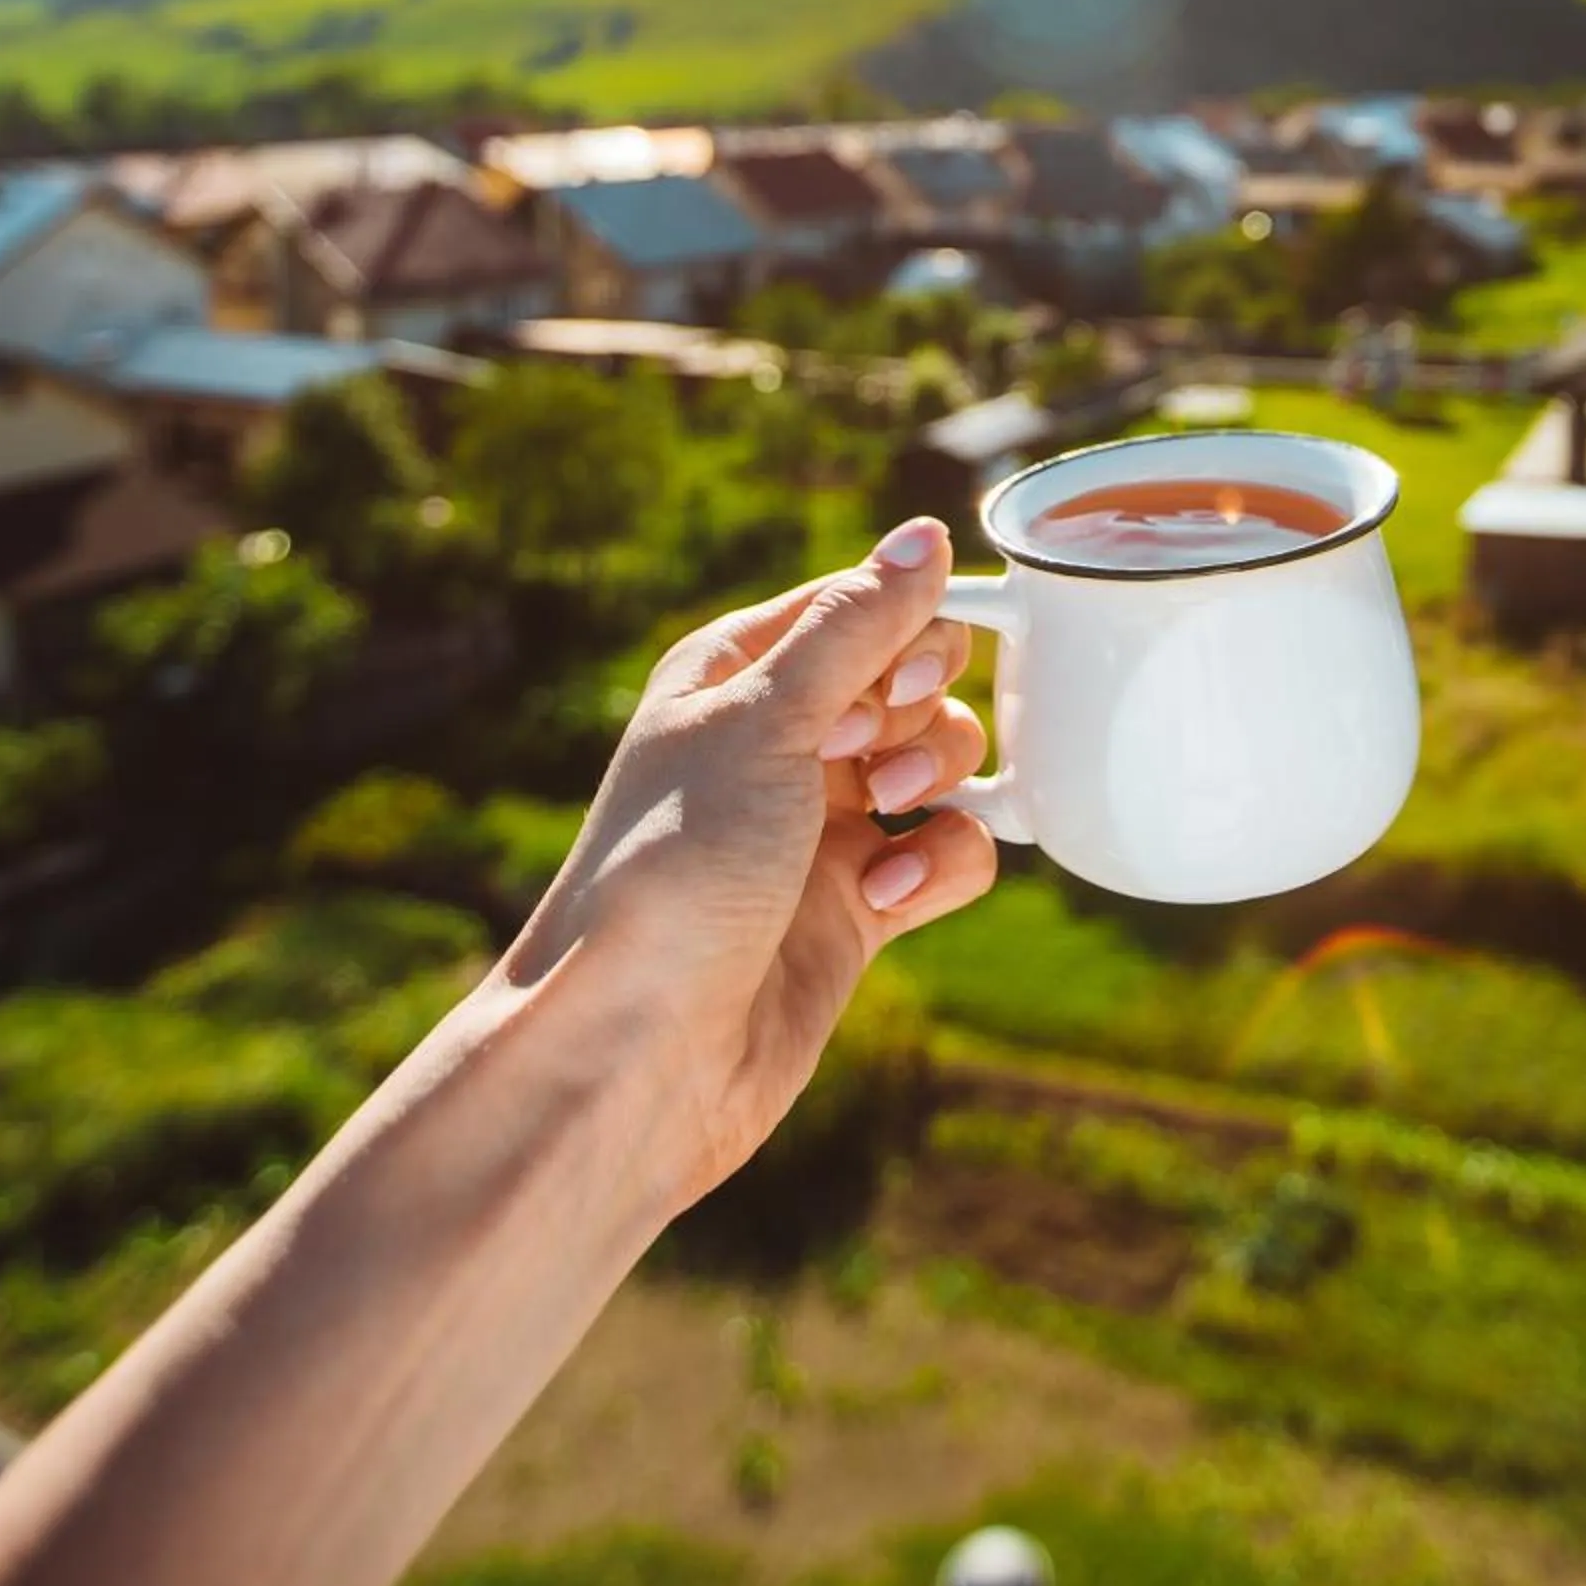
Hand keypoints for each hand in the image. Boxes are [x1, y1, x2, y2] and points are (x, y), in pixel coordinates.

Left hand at [501, 516, 995, 1218]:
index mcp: (739, 672)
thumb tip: (928, 532)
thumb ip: (858, 626)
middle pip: (917, 678)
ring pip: (943, 762)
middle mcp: (783, 739)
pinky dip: (935, 869)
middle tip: (868, 767)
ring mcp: (822, 823)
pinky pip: (947, 852)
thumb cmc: (676, 867)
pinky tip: (881, 900)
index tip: (899, 682)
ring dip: (934, 786)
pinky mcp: (857, 905)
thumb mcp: (765, 722)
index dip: (907, 633)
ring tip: (875, 828)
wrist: (637, 1053)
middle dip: (920, 713)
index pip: (866, 604)